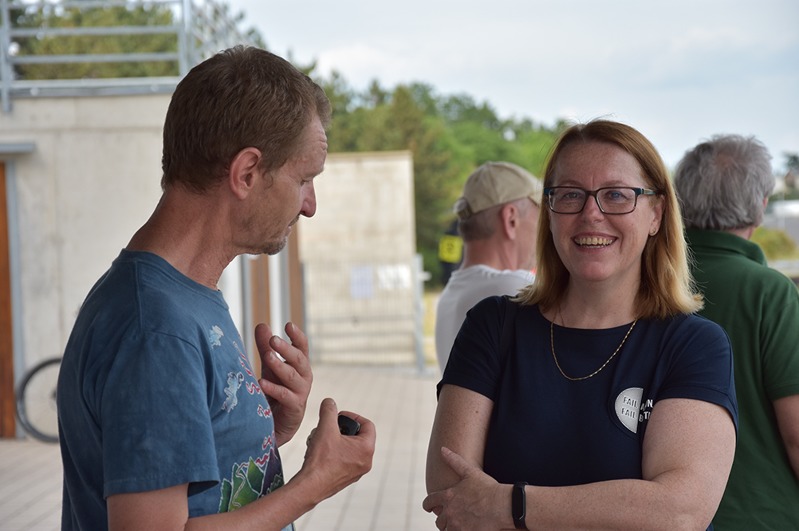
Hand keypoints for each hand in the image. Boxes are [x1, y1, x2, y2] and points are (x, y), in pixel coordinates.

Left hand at [255, 322, 312, 445]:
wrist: (277, 423)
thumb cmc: (275, 390)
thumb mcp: (270, 367)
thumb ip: (266, 347)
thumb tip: (262, 324)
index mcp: (300, 365)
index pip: (302, 347)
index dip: (297, 336)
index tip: (288, 324)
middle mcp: (304, 377)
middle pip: (298, 359)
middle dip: (286, 349)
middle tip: (272, 339)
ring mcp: (301, 392)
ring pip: (293, 376)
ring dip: (280, 365)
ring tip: (267, 356)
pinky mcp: (294, 408)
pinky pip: (285, 396)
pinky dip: (274, 388)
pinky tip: (261, 383)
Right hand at [294, 398, 375, 502]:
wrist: (310, 487)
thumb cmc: (321, 460)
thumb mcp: (325, 428)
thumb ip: (329, 411)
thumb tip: (329, 402)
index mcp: (367, 448)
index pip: (367, 424)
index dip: (352, 416)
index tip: (338, 417)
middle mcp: (366, 461)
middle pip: (357, 436)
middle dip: (340, 429)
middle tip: (328, 429)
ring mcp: (357, 472)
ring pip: (349, 448)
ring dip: (334, 440)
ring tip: (320, 440)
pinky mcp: (346, 478)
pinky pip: (344, 459)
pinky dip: (333, 452)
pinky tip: (318, 452)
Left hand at [422, 447, 506, 529]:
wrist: (502, 505)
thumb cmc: (487, 487)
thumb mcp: (470, 472)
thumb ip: (454, 461)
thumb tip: (442, 449)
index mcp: (447, 496)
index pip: (429, 502)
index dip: (428, 505)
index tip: (429, 508)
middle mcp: (449, 512)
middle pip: (438, 520)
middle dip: (442, 518)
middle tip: (448, 517)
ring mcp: (456, 525)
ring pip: (446, 529)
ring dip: (450, 527)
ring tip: (457, 524)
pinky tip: (465, 528)